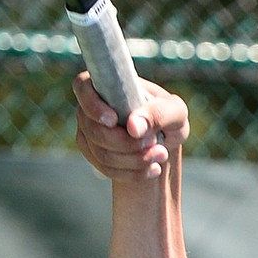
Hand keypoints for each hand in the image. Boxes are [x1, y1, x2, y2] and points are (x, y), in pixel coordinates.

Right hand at [73, 72, 188, 180]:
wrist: (164, 140)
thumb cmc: (169, 117)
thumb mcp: (175, 112)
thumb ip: (158, 114)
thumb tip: (133, 126)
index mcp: (108, 85)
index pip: (82, 86)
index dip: (92, 105)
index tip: (113, 120)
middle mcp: (91, 107)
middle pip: (94, 130)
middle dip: (126, 143)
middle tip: (155, 143)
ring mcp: (88, 131)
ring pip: (101, 153)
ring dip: (134, 160)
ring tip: (160, 155)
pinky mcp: (93, 153)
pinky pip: (105, 168)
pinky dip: (131, 172)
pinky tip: (152, 169)